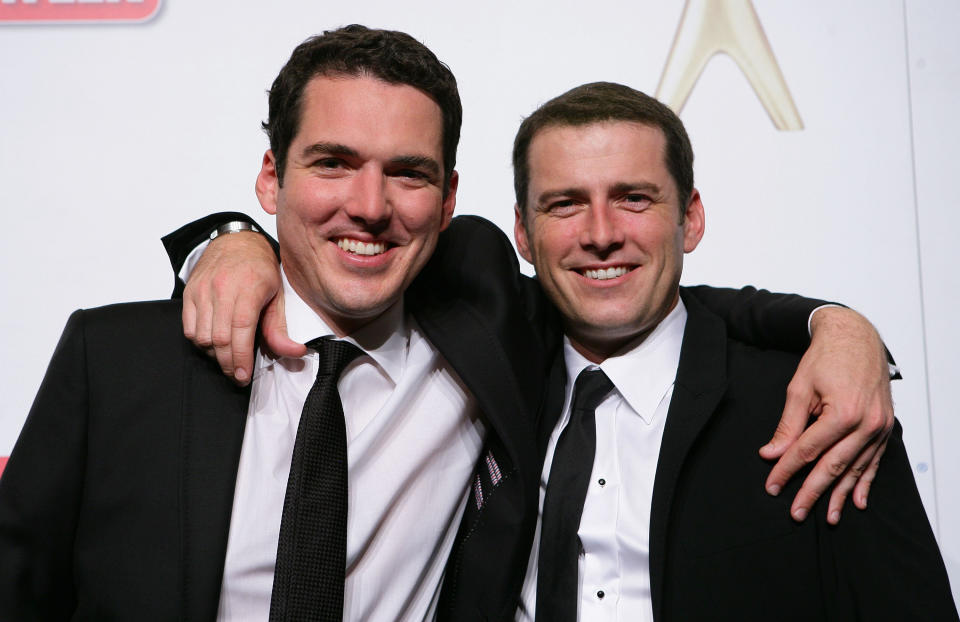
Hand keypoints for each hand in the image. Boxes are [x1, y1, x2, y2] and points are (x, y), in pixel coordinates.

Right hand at [182, 230, 304, 384]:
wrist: (236, 242)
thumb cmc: (260, 269)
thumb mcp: (278, 296)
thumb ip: (281, 328)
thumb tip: (295, 352)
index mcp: (249, 288)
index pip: (240, 331)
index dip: (241, 358)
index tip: (244, 375)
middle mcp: (222, 288)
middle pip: (219, 339)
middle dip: (228, 363)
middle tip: (237, 375)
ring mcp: (202, 290)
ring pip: (201, 337)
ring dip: (214, 355)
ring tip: (228, 357)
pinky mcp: (189, 293)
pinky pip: (189, 328)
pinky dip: (200, 342)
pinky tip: (214, 343)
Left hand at [760, 306, 892, 523]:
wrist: (856, 337)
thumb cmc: (826, 358)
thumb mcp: (799, 388)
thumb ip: (788, 425)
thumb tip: (771, 454)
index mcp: (843, 412)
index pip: (808, 450)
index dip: (787, 470)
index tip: (772, 486)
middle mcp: (866, 424)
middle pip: (833, 466)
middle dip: (812, 491)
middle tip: (796, 512)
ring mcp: (880, 428)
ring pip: (856, 469)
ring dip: (840, 495)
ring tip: (826, 516)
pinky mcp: (886, 428)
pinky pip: (875, 462)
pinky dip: (865, 482)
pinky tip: (857, 502)